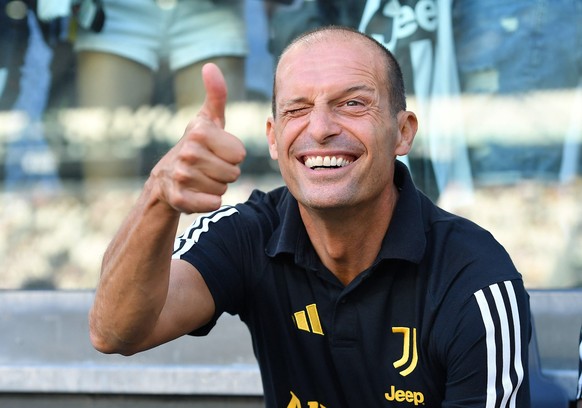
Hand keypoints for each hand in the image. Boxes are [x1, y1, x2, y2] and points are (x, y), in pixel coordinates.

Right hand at [151, 63, 245, 213]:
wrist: (165, 178)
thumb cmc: (196, 146)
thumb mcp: (207, 120)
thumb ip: (215, 95)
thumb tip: (210, 66)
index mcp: (199, 131)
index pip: (240, 154)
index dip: (232, 155)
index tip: (217, 152)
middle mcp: (187, 152)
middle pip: (234, 173)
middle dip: (226, 172)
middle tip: (209, 167)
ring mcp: (181, 176)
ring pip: (223, 188)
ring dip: (217, 186)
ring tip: (201, 178)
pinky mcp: (179, 198)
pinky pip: (213, 203)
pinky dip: (210, 201)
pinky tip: (197, 193)